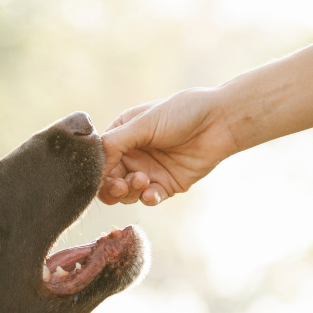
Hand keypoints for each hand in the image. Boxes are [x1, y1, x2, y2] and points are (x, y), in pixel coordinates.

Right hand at [97, 88, 238, 205]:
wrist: (221, 121)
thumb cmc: (182, 113)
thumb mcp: (142, 123)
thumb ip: (113, 144)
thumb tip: (91, 166)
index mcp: (122, 136)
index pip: (99, 160)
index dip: (96, 172)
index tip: (99, 177)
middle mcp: (132, 155)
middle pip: (108, 182)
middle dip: (111, 187)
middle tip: (120, 185)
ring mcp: (148, 171)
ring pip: (125, 194)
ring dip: (130, 191)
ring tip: (143, 180)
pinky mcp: (165, 186)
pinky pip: (148, 199)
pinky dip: (147, 198)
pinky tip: (152, 193)